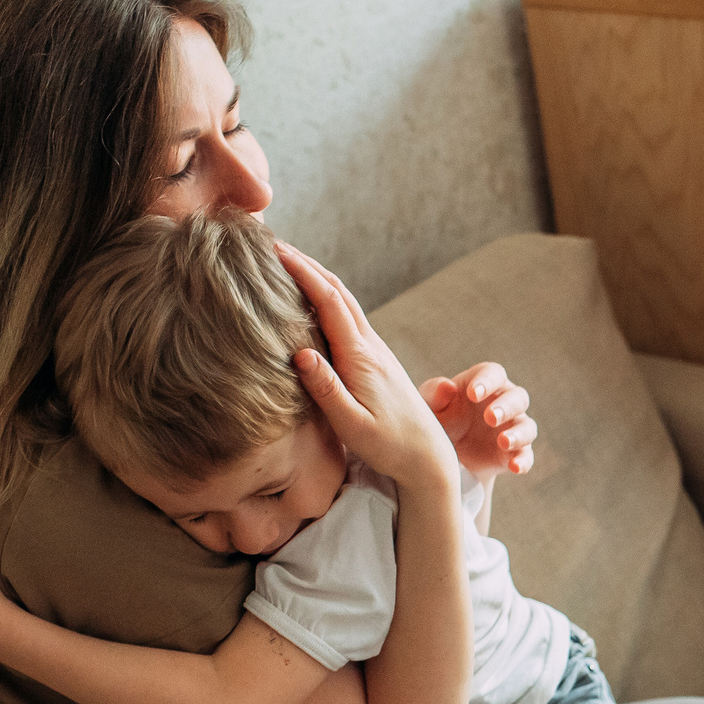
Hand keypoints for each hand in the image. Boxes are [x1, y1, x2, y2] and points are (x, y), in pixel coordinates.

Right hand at [274, 240, 458, 492]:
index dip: (302, 272)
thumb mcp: (352, 426)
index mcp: (361, 357)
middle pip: (338, 292)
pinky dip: (329, 299)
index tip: (275, 250)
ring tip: (290, 263)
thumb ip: (327, 391)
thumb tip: (301, 354)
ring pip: (346, 302)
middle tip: (274, 244)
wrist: (429, 459)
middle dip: (307, 264)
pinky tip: (315, 302)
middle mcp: (372, 347)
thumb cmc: (390, 447)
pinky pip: (350, 319)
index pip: (328, 301)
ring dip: (319, 278)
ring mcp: (377, 352)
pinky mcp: (378, 361)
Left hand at [424, 362, 536, 478]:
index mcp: (485, 383)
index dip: (487, 382)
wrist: (445, 455)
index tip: (473, 394)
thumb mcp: (429, 406)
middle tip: (490, 418)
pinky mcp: (514, 452)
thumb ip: (434, 394)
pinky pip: (526, 456)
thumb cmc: (438, 419)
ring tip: (503, 441)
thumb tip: (448, 387)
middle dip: (507, 407)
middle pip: (518, 397)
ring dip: (519, 433)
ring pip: (527, 426)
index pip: (494, 374)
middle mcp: (504, 402)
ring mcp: (512, 428)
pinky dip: (523, 461)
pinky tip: (514, 467)